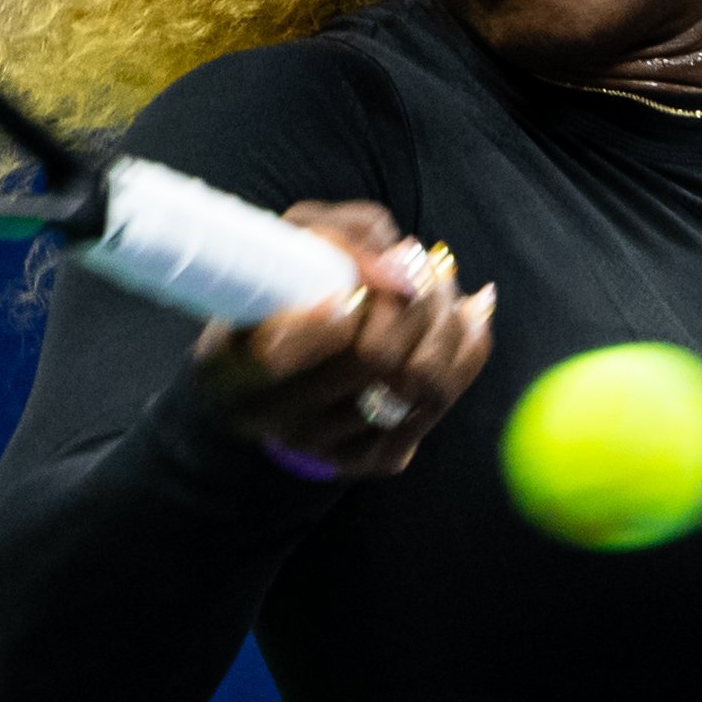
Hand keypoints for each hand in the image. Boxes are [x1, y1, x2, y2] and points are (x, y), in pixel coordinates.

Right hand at [191, 200, 494, 480]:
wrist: (277, 379)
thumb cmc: (279, 294)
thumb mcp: (287, 250)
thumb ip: (337, 240)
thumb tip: (403, 268)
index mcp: (234, 375)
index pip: (280, 357)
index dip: (327, 319)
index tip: (355, 283)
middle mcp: (281, 423)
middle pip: (372, 361)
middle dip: (413, 299)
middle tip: (421, 259)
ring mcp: (332, 450)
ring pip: (419, 384)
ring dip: (447, 320)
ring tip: (443, 281)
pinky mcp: (377, 460)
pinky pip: (441, 403)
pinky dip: (466, 349)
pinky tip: (468, 313)